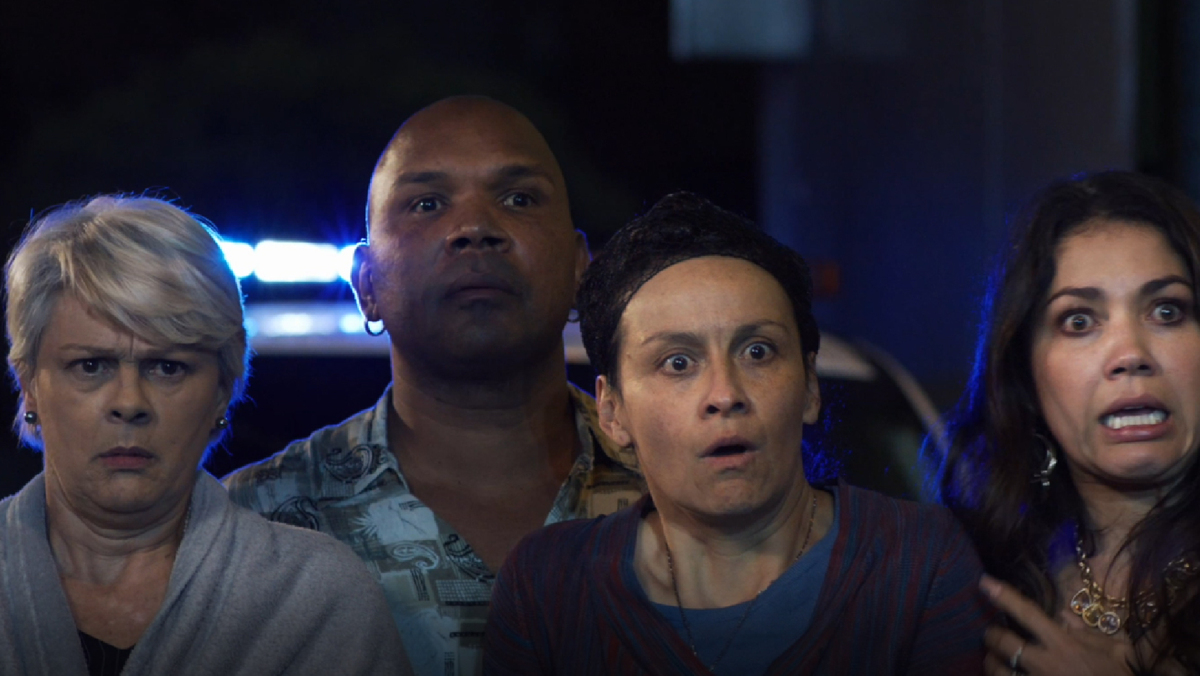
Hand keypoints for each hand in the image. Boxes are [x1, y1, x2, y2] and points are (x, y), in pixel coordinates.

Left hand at [979, 574, 1134, 675]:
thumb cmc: (1123, 675)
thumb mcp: (1113, 651)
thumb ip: (1085, 632)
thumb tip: (1062, 615)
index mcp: (1065, 645)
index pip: (1028, 613)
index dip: (1005, 596)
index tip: (985, 582)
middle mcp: (1046, 664)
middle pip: (1003, 643)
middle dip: (992, 635)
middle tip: (993, 634)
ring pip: (998, 670)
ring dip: (992, 663)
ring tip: (994, 660)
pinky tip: (1006, 674)